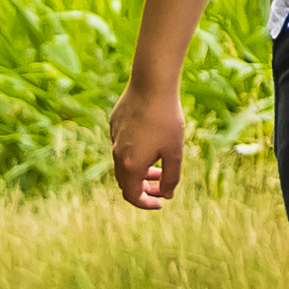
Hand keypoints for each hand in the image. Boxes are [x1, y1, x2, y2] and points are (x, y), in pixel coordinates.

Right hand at [109, 85, 188, 209]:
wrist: (151, 85)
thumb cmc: (166, 119)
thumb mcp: (174, 152)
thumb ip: (171, 178)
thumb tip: (167, 194)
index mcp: (130, 165)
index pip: (132, 196)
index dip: (147, 203)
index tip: (161, 203)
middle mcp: (117, 154)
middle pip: (126, 182)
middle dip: (144, 188)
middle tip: (162, 187)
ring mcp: (114, 138)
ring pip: (124, 164)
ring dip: (141, 171)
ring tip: (159, 168)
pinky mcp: (115, 124)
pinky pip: (123, 146)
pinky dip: (136, 154)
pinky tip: (152, 143)